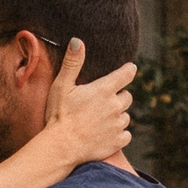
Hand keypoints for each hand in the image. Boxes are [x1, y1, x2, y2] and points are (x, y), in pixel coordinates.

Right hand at [42, 37, 135, 163]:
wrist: (61, 146)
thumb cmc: (59, 114)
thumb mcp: (62, 85)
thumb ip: (72, 63)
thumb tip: (77, 41)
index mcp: (104, 90)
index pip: (127, 74)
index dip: (128, 70)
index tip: (129, 69)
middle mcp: (116, 106)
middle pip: (128, 96)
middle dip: (119, 96)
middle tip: (103, 101)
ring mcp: (118, 125)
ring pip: (125, 116)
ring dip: (117, 115)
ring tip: (100, 119)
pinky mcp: (117, 141)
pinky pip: (125, 134)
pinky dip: (118, 133)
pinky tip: (105, 133)